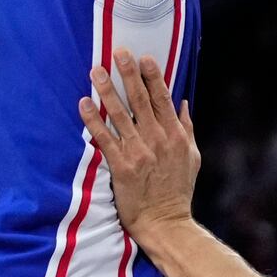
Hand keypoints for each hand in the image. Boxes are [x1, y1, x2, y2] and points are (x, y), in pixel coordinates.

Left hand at [79, 50, 200, 239]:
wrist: (166, 223)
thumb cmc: (178, 191)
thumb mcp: (192, 158)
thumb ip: (187, 129)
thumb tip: (184, 104)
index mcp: (175, 136)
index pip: (163, 99)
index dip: (153, 76)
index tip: (144, 58)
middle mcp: (158, 140)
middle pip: (141, 100)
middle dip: (129, 74)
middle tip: (118, 53)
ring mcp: (139, 152)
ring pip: (121, 115)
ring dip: (107, 90)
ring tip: (96, 71)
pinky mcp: (122, 167)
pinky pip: (104, 138)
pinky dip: (93, 120)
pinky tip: (84, 104)